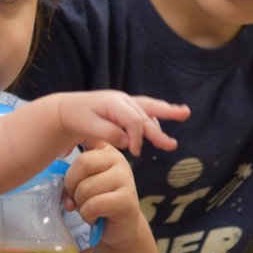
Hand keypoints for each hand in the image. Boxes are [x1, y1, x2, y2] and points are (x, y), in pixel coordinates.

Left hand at [57, 92, 188, 155]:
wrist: (68, 109)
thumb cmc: (77, 118)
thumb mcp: (88, 127)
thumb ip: (108, 133)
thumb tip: (127, 141)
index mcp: (113, 103)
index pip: (134, 121)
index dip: (138, 137)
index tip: (135, 153)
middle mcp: (122, 100)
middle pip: (145, 114)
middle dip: (159, 130)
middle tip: (171, 145)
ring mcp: (125, 101)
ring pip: (149, 107)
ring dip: (166, 112)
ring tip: (184, 112)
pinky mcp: (126, 107)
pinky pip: (146, 108)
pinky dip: (158, 112)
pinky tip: (169, 115)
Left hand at [64, 141, 143, 248]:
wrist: (118, 227)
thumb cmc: (96, 200)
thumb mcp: (82, 181)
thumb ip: (71, 173)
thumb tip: (61, 175)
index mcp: (104, 148)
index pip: (84, 136)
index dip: (68, 147)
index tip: (62, 157)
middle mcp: (118, 158)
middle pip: (83, 163)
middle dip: (71, 185)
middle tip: (75, 198)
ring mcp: (125, 177)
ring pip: (86, 187)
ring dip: (80, 204)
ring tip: (88, 208)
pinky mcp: (127, 199)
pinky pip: (94, 205)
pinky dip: (87, 215)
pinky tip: (94, 217)